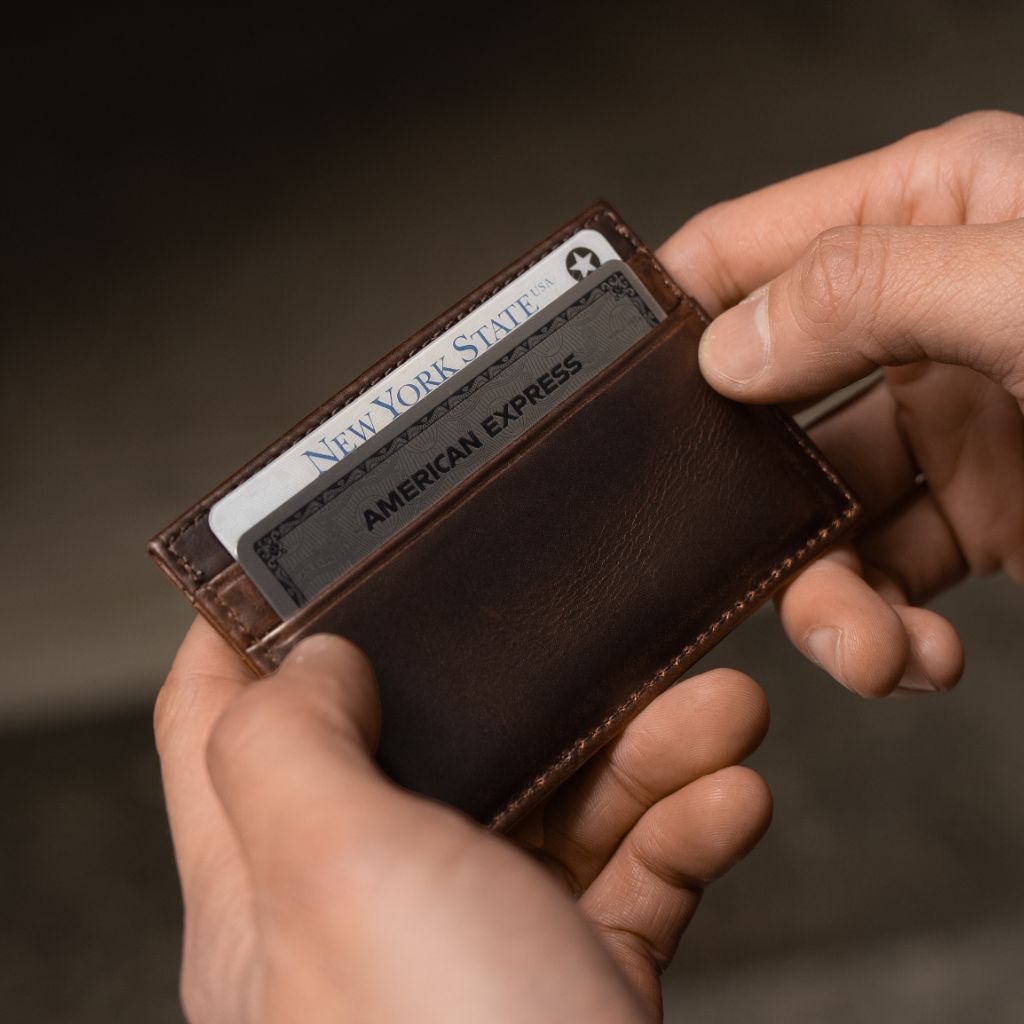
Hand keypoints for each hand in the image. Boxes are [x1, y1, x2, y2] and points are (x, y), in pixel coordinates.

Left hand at [155, 618, 770, 1022]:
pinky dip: (688, 825)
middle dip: (520, 669)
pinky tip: (736, 793)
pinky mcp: (577, 976)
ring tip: (724, 703)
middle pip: (433, 737)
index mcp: (273, 879)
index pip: (219, 721)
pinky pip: (636, 872)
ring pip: (557, 797)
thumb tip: (307, 653)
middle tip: (582, 604)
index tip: (309, 541)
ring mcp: (480, 937)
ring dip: (647, 742)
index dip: (246, 622)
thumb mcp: (335, 877)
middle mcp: (371, 902)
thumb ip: (289, 746)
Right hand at [658, 110, 1023, 698]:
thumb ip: (872, 293)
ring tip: (871, 654)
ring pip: (821, 511)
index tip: (605, 397)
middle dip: (745, 500)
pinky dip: (890, 631)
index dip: (665, 314)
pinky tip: (919, 660)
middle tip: (734, 561)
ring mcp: (951, 420)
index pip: (741, 251)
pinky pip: (891, 573)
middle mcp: (919, 316)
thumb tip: (730, 350)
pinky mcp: (988, 511)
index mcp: (924, 218)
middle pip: (762, 407)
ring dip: (828, 598)